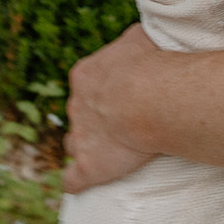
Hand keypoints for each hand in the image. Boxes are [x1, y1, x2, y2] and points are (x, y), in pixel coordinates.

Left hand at [63, 24, 158, 191]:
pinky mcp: (89, 166)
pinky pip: (72, 180)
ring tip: (106, 153)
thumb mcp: (139, 38)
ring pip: (72, 144)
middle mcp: (76, 105)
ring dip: (85, 148)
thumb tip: (136, 42)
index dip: (103, 92)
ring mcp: (80, 137)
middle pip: (80, 114)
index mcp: (85, 76)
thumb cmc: (151, 63)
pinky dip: (75, 181)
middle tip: (122, 122)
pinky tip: (81, 185)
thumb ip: (129, 44)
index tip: (123, 95)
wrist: (148, 97)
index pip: (87, 84)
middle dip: (95, 119)